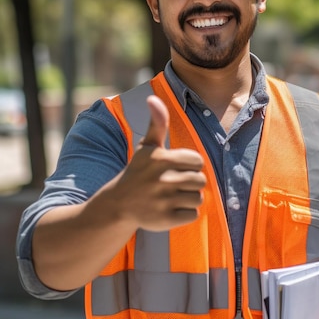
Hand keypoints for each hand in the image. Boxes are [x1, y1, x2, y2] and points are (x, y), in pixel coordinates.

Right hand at [110, 95, 205, 230]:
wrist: (118, 204)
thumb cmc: (139, 171)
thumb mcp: (147, 146)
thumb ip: (157, 123)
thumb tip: (152, 98)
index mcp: (161, 158)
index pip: (198, 161)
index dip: (189, 165)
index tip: (174, 168)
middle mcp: (162, 179)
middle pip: (200, 180)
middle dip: (190, 183)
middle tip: (173, 184)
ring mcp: (163, 201)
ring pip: (198, 198)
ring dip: (188, 199)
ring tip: (171, 196)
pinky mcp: (165, 220)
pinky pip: (193, 215)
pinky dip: (184, 214)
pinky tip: (169, 209)